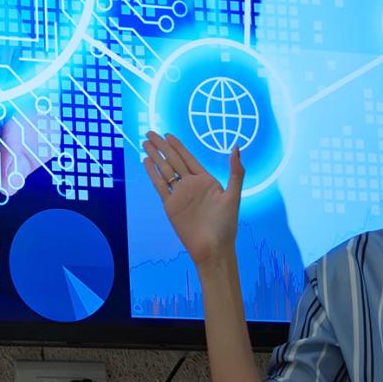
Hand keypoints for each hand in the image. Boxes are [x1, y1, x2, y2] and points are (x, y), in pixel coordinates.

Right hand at [141, 131, 243, 267]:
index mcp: (206, 181)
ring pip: (164, 170)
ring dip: (155, 156)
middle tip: (150, 133)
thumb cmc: (226, 225)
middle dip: (162, 147)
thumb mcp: (234, 196)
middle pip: (173, 161)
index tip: (168, 134)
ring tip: (145, 143)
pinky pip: (159, 185)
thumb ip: (235, 172)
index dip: (178, 146)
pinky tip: (147, 162)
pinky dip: (152, 173)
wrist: (212, 248)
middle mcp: (191, 185)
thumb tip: (237, 147)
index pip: (188, 158)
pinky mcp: (170, 205)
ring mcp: (179, 195)